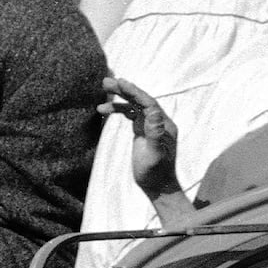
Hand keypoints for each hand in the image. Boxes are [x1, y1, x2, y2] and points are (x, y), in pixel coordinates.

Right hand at [99, 77, 176, 194]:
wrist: (156, 186)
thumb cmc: (156, 173)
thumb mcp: (154, 155)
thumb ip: (155, 134)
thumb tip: (154, 113)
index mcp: (164, 125)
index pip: (149, 103)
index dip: (135, 92)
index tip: (121, 83)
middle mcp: (158, 122)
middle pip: (141, 100)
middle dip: (125, 90)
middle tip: (106, 82)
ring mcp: (150, 125)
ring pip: (134, 105)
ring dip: (120, 97)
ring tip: (103, 89)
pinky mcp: (142, 130)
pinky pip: (130, 114)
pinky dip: (118, 109)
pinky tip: (104, 109)